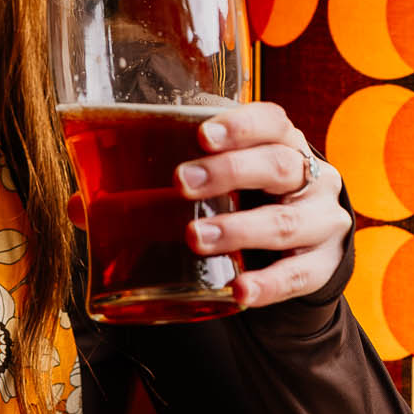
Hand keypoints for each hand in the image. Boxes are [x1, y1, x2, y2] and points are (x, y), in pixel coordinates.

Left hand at [175, 102, 350, 309]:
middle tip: (182, 184)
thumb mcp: (232, 178)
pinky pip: (297, 276)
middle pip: (278, 166)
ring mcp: (322, 222)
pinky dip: (267, 284)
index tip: (202, 136)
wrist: (311, 245)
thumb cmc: (256, 198)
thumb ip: (180, 176)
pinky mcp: (323, 265)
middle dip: (228, 173)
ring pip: (285, 221)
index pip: (272, 123)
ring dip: (239, 229)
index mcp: (287, 145)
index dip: (240, 127)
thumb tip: (90, 197)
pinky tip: (240, 290)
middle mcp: (313, 178)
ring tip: (197, 238)